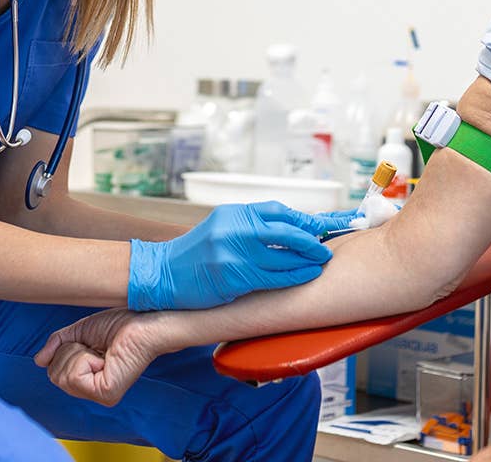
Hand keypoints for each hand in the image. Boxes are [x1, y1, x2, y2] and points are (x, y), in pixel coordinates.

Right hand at [34, 308, 163, 405]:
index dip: (63, 350)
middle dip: (69, 351)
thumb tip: (38, 361)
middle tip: (94, 346)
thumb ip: (58, 345)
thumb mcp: (80, 331)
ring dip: (78, 354)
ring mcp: (101, 395)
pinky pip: (75, 377)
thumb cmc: (120, 323)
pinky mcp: (107, 394)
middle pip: (54, 377)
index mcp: (88, 378)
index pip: (53, 372)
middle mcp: (94, 391)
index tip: (87, 342)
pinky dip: (85, 359)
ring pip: (62, 377)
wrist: (143, 319)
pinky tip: (105, 357)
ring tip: (101, 350)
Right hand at [127, 201, 334, 309]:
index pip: (279, 211)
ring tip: (322, 262)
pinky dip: (294, 276)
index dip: (306, 219)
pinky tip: (306, 275)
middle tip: (327, 248)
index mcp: (235, 213)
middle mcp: (235, 229)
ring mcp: (234, 253)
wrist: (163, 273)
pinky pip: (273, 277)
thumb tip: (292, 229)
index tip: (328, 224)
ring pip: (283, 256)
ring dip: (307, 260)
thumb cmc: (196, 253)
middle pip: (287, 231)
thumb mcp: (222, 227)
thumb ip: (251, 226)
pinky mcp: (233, 277)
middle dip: (312, 240)